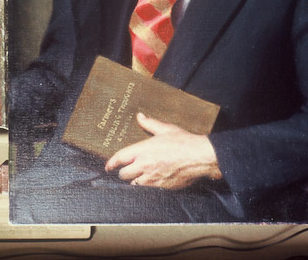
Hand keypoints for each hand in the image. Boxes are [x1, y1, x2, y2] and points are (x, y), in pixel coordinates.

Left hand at [105, 112, 221, 188]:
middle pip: (124, 174)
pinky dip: (146, 187)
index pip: (120, 158)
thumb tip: (140, 116)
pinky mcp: (161, 188)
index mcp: (144, 150)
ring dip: (134, 180)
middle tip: (127, 169)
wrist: (199, 157)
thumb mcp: (165, 129)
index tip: (108, 166)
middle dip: (124, 171)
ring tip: (139, 175)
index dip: (111, 162)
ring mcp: (152, 179)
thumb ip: (150, 124)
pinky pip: (147, 191)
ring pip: (134, 184)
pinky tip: (151, 181)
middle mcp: (145, 165)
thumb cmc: (184, 141)